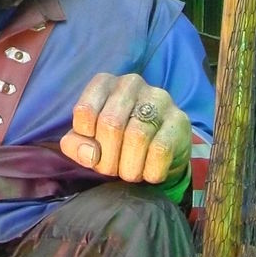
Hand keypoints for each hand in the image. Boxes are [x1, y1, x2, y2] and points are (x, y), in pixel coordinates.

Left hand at [60, 73, 190, 184]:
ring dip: (130, 168)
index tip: (95, 151)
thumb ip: (76, 145)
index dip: (87, 140)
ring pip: (136, 137)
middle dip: (108, 159)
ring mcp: (158, 98)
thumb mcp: (90, 141)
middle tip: (114, 170)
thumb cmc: (117, 142)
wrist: (162, 151)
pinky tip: (149, 172)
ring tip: (131, 173)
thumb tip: (89, 153)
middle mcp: (130, 83)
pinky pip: (160, 149)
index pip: (85, 111)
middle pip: (110, 124)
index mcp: (104, 83)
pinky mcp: (179, 118)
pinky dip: (151, 170)